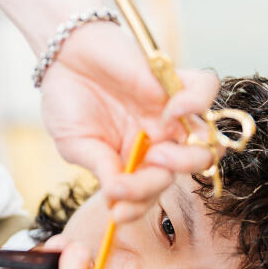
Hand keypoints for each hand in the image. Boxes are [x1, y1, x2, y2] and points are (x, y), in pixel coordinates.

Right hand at [39, 21, 220, 222]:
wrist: (62, 54)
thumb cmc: (67, 100)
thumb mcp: (76, 144)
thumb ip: (102, 168)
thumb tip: (116, 198)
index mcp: (134, 160)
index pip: (149, 192)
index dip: (137, 207)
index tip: (117, 214)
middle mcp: (159, 139)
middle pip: (182, 172)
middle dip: (159, 184)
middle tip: (134, 176)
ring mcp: (170, 113)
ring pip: (206, 142)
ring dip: (188, 158)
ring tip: (157, 152)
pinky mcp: (174, 80)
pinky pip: (206, 91)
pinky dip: (198, 103)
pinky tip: (172, 109)